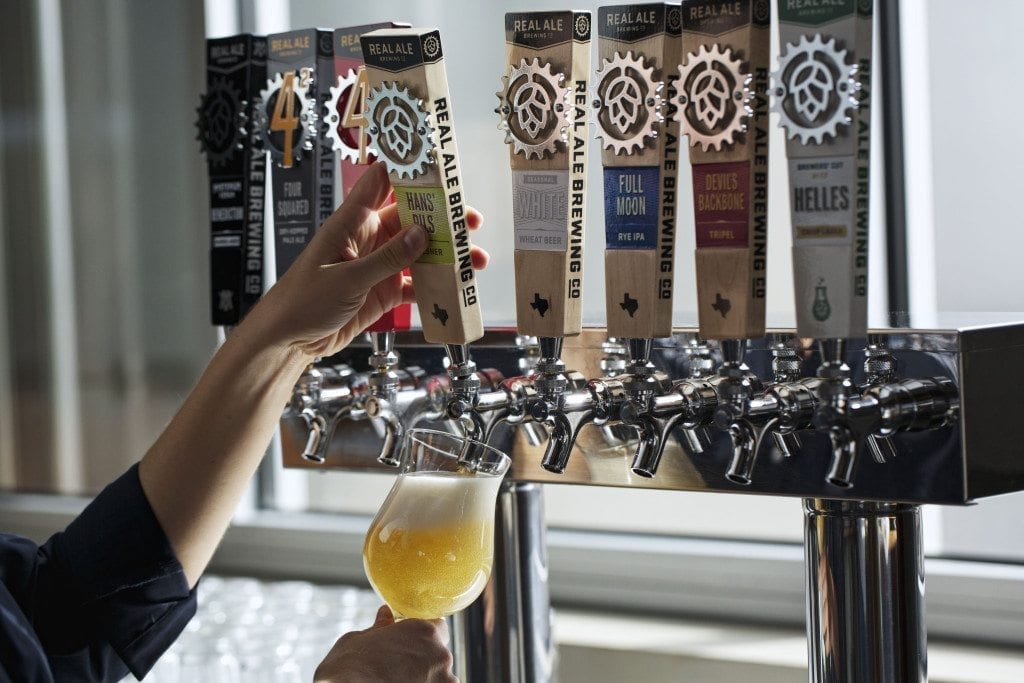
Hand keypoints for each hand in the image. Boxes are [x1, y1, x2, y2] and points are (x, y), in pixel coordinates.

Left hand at [247, 160, 487, 359]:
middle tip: (469, 222)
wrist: (289, 339)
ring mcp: (378, 265)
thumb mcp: (346, 279)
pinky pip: (416, 283)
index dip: (408, 170)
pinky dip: (436, 285)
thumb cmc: (302, 301)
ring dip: (446, 255)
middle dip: (442, 218)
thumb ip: (386, 258)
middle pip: (412, 218)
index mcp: (352, 222)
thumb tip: (421, 234)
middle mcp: (369, 238)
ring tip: (473, 259)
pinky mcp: (384, 290)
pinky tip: (455, 286)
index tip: (438, 165)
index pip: (381, 181)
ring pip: (420, 252)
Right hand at [314, 605, 456, 681]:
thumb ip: (381, 627)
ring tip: (397, 680)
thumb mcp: (361, 639)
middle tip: (398, 666)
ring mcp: (442, 680)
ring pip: (439, 677)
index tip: (410, 643)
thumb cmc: (350, 665)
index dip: (423, 637)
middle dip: (423, 659)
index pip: (438, 629)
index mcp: (425, 631)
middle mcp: (440, 654)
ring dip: (425, 678)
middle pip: (439, 654)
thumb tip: (385, 614)